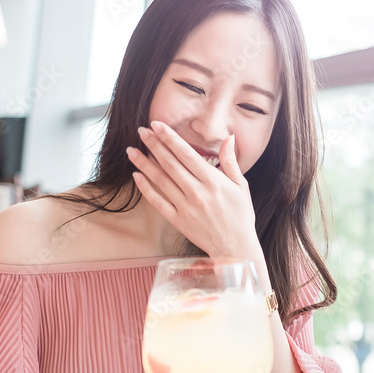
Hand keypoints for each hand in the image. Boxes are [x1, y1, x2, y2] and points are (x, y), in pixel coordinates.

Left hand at [127, 121, 259, 258]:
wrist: (235, 247)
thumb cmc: (240, 216)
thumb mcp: (242, 186)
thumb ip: (230, 161)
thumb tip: (229, 138)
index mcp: (213, 181)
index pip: (187, 154)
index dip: (170, 138)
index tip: (157, 125)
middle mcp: (197, 192)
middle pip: (170, 164)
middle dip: (154, 145)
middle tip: (141, 131)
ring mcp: (186, 207)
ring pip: (161, 181)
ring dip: (144, 164)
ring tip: (131, 151)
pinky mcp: (178, 221)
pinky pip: (158, 202)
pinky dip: (146, 189)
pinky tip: (137, 177)